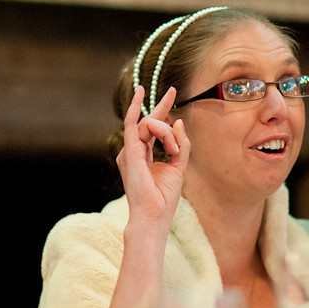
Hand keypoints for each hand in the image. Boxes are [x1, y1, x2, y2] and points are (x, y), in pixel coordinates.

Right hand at [117, 86, 189, 226]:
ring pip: (147, 124)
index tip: (171, 90)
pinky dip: (139, 110)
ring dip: (165, 131)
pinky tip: (140, 95)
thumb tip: (178, 121)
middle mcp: (132, 151)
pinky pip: (133, 125)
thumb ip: (180, 145)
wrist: (153, 216)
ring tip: (173, 150)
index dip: (161, 107)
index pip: (151, 125)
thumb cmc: (163, 198)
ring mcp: (128, 151)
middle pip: (150, 122)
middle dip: (163, 107)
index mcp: (142, 155)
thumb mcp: (178, 167)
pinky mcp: (129, 152)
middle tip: (172, 91)